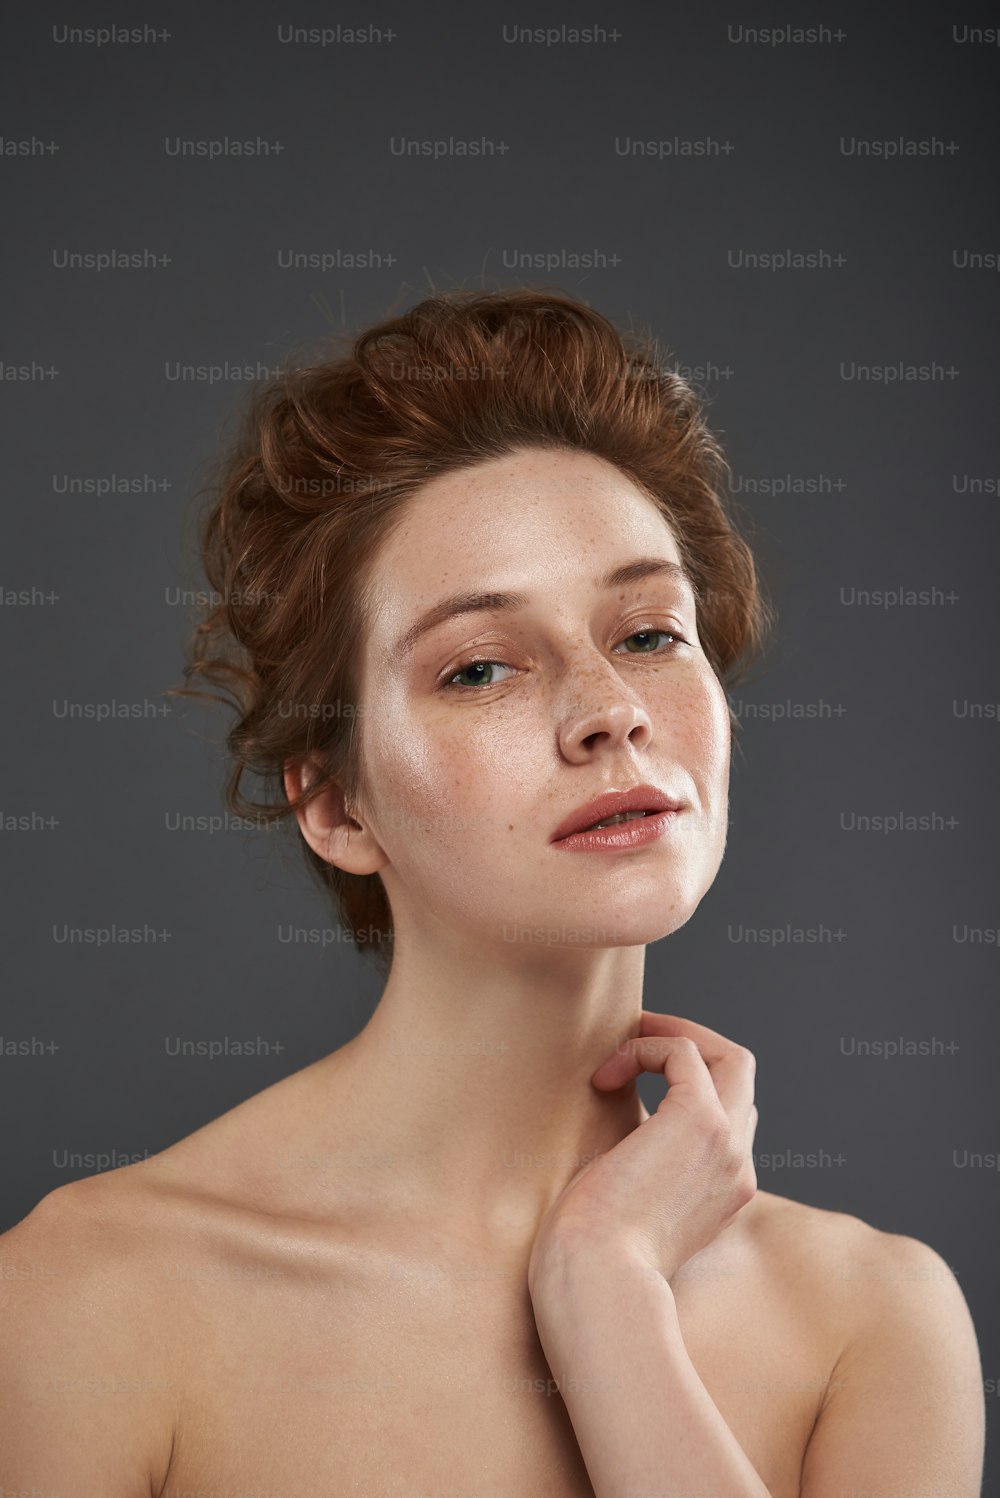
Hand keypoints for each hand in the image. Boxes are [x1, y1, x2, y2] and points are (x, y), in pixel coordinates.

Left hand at [528, 1010, 758, 1285]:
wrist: (596, 1287)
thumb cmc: (591, 1262)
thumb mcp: (627, 1208)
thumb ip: (641, 1168)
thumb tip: (608, 1118)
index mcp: (723, 1192)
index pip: (731, 1117)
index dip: (689, 1085)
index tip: (637, 1078)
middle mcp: (737, 1167)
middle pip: (742, 1078)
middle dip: (693, 1045)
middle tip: (641, 1038)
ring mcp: (726, 1144)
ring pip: (728, 1057)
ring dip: (672, 1036)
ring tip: (626, 1038)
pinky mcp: (701, 1121)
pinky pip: (684, 1053)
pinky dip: (645, 1047)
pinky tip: (605, 1076)